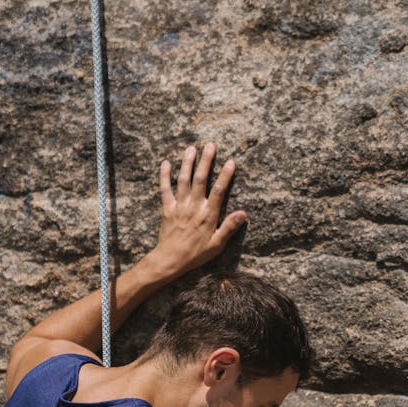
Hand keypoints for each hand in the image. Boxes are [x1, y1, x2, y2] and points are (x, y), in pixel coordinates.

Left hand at [153, 142, 245, 275]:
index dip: (225, 175)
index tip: (231, 161)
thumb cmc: (195, 255)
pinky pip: (164, 189)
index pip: (219, 191)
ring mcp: (179, 206)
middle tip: (210, 145)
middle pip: (200, 179)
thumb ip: (229, 228)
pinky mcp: (167, 209)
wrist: (170, 260)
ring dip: (187, 163)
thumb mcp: (216, 245)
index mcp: (208, 215)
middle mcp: (193, 207)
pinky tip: (165, 163)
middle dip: (206, 161)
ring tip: (192, 148)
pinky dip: (164, 175)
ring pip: (183, 180)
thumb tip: (243, 214)